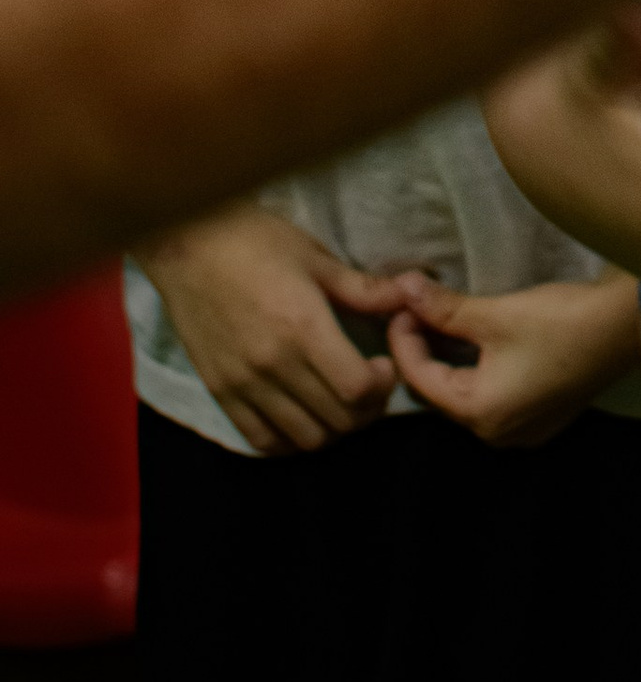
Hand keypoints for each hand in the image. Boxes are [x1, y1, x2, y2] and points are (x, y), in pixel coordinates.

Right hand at [133, 202, 411, 454]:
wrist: (186, 244)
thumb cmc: (256, 241)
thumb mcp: (317, 258)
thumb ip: (365, 288)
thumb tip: (414, 292)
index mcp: (303, 328)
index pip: (356, 389)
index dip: (383, 386)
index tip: (384, 364)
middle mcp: (273, 365)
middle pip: (336, 421)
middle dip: (366, 409)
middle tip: (369, 384)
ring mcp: (243, 384)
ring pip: (304, 439)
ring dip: (332, 427)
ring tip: (336, 398)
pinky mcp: (219, 392)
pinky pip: (261, 440)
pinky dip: (290, 439)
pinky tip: (302, 413)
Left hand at [385, 270, 640, 446]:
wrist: (630, 327)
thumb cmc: (562, 321)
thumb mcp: (496, 313)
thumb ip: (444, 307)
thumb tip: (401, 288)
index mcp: (480, 414)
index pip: (420, 379)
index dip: (403, 339)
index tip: (400, 303)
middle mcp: (497, 434)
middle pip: (441, 393)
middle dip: (424, 351)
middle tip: (418, 310)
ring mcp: (523, 431)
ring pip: (466, 396)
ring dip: (451, 360)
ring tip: (443, 320)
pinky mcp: (543, 418)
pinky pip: (493, 399)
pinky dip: (477, 371)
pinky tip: (479, 342)